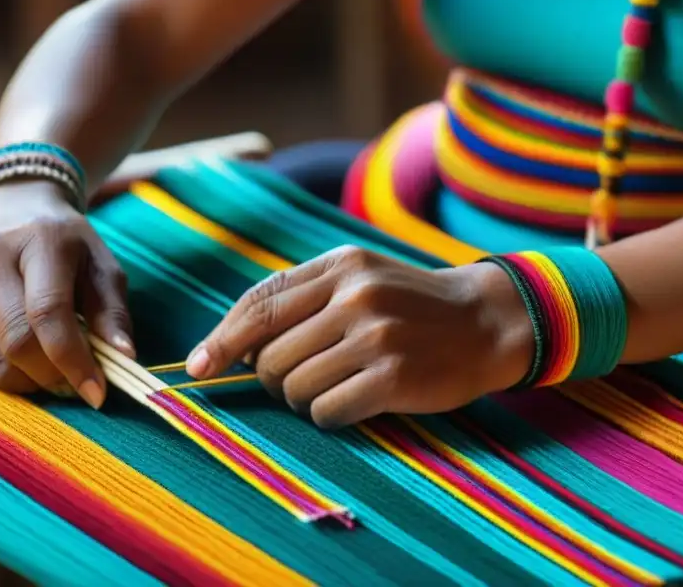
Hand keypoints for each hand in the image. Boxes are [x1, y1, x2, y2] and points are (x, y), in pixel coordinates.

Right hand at [0, 181, 133, 407]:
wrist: (12, 217)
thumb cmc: (66, 250)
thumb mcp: (101, 268)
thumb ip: (112, 313)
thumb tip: (124, 357)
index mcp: (37, 239)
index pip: (48, 311)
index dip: (74, 359)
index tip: (97, 393)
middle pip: (18, 343)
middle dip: (54, 375)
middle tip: (77, 382)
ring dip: (32, 380)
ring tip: (52, 365)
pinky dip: (7, 374)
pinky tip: (22, 353)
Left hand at [186, 245, 532, 428]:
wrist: (485, 321)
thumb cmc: (409, 303)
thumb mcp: (359, 277)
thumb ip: (301, 297)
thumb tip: (234, 346)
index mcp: (339, 266)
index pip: (259, 304)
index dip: (221, 339)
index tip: (197, 367)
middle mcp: (354, 296)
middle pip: (269, 356)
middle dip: (273, 378)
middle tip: (299, 379)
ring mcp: (375, 336)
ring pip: (294, 388)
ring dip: (303, 399)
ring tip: (335, 387)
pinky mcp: (393, 378)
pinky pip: (327, 412)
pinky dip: (330, 416)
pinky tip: (355, 403)